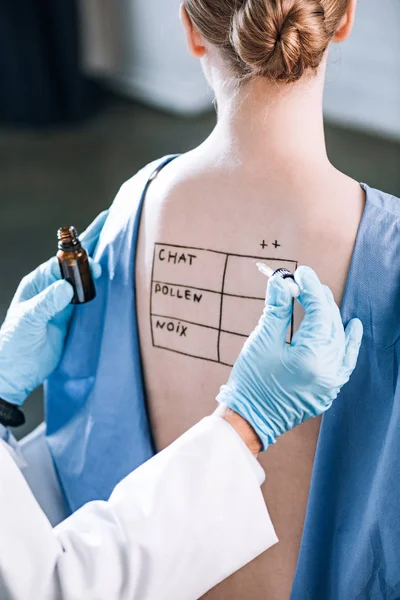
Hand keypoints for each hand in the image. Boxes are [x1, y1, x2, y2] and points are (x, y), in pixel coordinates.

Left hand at [0, 210, 107, 405]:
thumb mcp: (28, 319)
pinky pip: (90, 302)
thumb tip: (67, 288)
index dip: (80, 252)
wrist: (16, 372)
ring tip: (120, 254)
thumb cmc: (13, 344)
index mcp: (38, 283)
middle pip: (76, 266)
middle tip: (114, 234)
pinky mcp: (73, 320)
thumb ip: (47, 302)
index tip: (96, 247)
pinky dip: (101, 292)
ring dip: (100, 270)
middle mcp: (52, 290)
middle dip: (94, 251)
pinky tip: (113, 284)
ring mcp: (64, 305)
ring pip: (85, 282)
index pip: (62, 260)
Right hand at [217, 266, 362, 450]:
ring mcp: (332, 382)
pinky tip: (354, 325)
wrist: (249, 420)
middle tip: (302, 282)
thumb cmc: (251, 382)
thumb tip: (281, 282)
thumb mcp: (262, 341)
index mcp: (312, 356)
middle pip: (331, 323)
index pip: (319, 311)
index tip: (301, 272)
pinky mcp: (329, 388)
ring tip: (318, 297)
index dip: (311, 288)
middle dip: (318, 299)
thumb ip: (277, 309)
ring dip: (329, 316)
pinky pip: (346, 360)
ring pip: (338, 338)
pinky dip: (349, 342)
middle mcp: (329, 370)